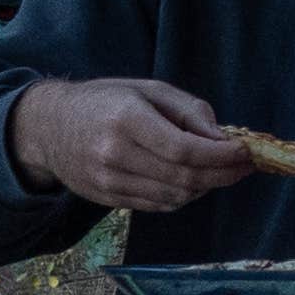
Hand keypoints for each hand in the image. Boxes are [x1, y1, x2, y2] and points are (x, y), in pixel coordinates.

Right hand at [13, 75, 260, 213]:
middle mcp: (115, 154)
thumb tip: (223, 138)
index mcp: (126, 119)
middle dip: (222, 176)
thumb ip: (188, 111)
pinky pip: (157, 205)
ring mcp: (109, 182)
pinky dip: (182, 196)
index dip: (220, 157)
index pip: (183, 150)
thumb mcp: (147, 89)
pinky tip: (192, 181)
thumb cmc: (104, 101)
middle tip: (245, 167)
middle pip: (183, 179)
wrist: (49, 127)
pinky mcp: (108, 199)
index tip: (245, 153)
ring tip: (219, 171)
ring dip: (205, 188)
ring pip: (174, 198)